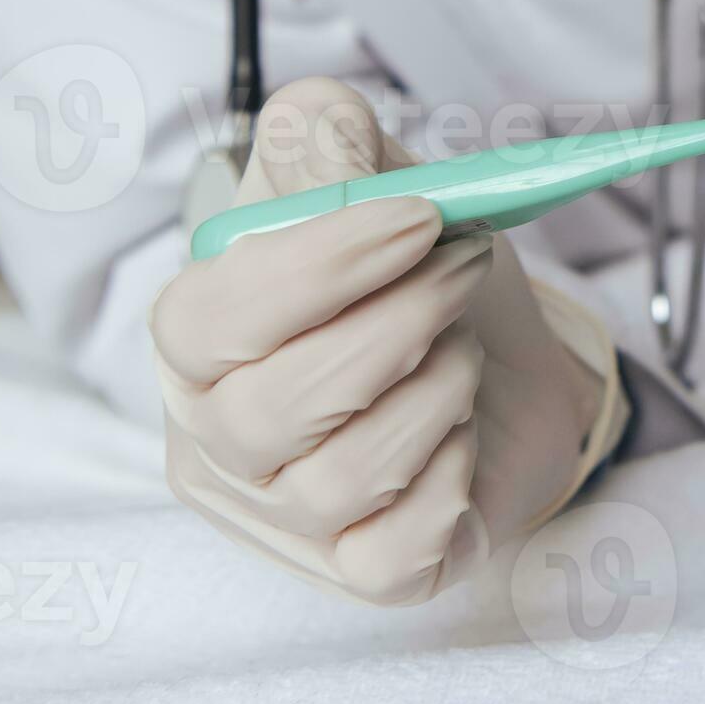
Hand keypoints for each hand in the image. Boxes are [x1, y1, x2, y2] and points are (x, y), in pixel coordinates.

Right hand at [150, 78, 624, 605]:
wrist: (507, 355)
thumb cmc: (413, 272)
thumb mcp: (373, 177)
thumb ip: (325, 136)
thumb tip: (320, 132)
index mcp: (197, 341)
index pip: (207, 319)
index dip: (318, 266)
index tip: (420, 215)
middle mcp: (219, 441)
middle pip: (272, 408)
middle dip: (397, 322)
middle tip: (460, 265)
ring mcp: (285, 518)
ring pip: (342, 477)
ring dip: (434, 393)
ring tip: (459, 347)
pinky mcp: (364, 571)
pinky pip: (395, 549)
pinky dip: (448, 478)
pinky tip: (460, 431)